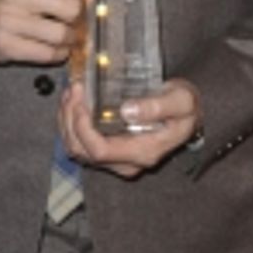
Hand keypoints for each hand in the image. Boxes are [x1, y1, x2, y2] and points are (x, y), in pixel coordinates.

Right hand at [0, 0, 82, 64]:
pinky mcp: (5, 45)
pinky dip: (57, 53)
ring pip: (60, 35)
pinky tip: (56, 48)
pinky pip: (45, 54)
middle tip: (77, 20)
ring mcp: (8, 21)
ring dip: (70, 39)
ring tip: (68, 36)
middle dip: (79, 18)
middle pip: (70, 8)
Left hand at [59, 79, 201, 178]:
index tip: (80, 100)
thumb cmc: (185, 108)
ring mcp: (115, 160)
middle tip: (74, 89)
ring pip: (76, 149)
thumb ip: (159, 106)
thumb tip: (128, 110)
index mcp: (143, 153)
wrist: (187, 115)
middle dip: (70, 119)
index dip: (82, 127)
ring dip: (66, 120)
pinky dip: (70, 122)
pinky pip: (79, 143)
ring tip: (72, 92)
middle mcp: (126, 163)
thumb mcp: (182, 101)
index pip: (99, 151)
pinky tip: (74, 102)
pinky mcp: (108, 152)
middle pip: (82, 151)